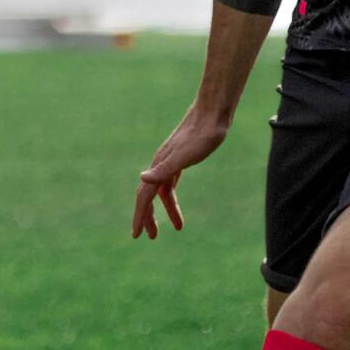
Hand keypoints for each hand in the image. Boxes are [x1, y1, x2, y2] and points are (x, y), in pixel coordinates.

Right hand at [132, 107, 229, 240]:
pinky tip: (177, 206)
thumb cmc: (203, 135)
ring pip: (162, 191)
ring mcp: (170, 162)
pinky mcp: (181, 159)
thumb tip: (142, 178)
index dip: (140, 216)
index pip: (144, 197)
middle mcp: (160, 164)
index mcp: (159, 166)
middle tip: (151, 237)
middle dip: (148, 217)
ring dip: (165, 210)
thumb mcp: (185, 155)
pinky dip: (172, 198)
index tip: (136, 236)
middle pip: (149, 196)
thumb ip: (164, 169)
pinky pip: (170, 184)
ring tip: (177, 228)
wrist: (213, 113)